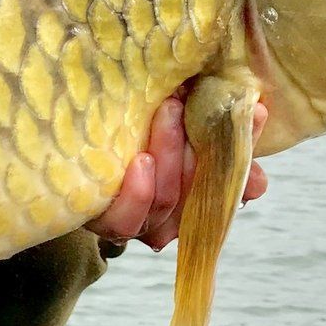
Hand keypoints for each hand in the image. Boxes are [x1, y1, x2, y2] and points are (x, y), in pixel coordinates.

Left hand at [89, 93, 268, 250]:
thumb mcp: (170, 128)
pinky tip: (142, 162)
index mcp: (190, 196)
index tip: (254, 111)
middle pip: (198, 196)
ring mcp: (135, 222)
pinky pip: (125, 220)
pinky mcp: (100, 222)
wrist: (65, 144)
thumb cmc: (127, 133)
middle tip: (188, 103)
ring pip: (166, 203)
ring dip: (171, 156)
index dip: (245, 152)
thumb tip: (260, 163)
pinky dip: (138, 193)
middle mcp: (167, 216)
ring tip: (167, 113)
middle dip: (200, 148)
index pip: (228, 183)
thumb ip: (211, 139)